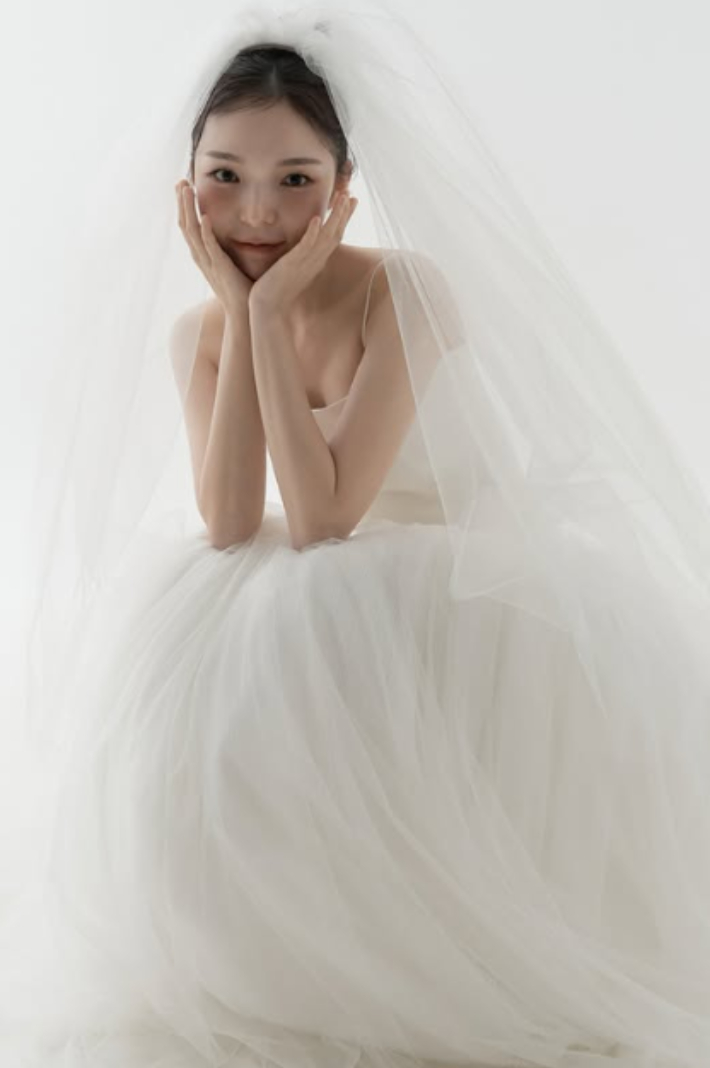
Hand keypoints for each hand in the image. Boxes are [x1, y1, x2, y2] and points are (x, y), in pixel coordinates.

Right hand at [175, 180, 252, 313]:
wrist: (245, 313)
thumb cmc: (243, 290)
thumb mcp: (233, 263)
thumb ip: (231, 248)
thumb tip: (240, 232)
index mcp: (204, 255)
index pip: (189, 226)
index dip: (185, 207)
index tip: (185, 187)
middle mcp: (202, 257)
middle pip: (186, 225)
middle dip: (182, 202)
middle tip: (181, 181)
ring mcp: (209, 262)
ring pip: (193, 231)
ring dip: (189, 210)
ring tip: (187, 190)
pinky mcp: (220, 268)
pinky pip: (210, 247)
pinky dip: (206, 232)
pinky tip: (205, 217)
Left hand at [248, 192, 357, 311]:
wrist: (268, 307)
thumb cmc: (277, 290)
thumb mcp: (293, 268)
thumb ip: (300, 256)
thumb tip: (302, 247)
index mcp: (316, 260)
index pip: (335, 235)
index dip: (344, 218)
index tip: (352, 201)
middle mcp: (315, 260)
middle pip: (335, 233)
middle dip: (344, 213)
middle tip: (351, 193)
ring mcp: (305, 262)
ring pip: (326, 237)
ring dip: (335, 217)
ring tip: (342, 198)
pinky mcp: (293, 265)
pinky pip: (305, 247)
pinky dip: (312, 233)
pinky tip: (317, 219)